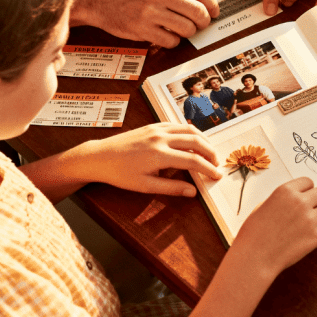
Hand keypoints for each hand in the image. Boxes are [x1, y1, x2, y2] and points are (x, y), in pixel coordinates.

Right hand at [71, 0, 219, 48]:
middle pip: (198, 12)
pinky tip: (166, 35)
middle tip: (200, 24)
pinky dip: (173, 41)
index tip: (214, 12)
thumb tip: (204, 3)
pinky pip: (171, 40)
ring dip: (189, 32)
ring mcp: (150, 11)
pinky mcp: (141, 29)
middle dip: (204, 21)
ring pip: (187, 28)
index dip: (213, 5)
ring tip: (181, 29)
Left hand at [80, 123, 221, 195]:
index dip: (208, 169)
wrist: (100, 157)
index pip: (193, 161)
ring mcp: (157, 129)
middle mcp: (161, 138)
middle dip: (211, 152)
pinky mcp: (154, 125)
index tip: (217, 176)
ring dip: (203, 140)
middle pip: (196, 141)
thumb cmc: (120, 174)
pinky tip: (193, 141)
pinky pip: (178, 125)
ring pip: (189, 130)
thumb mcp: (145, 186)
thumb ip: (171, 188)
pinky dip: (190, 132)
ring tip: (209, 152)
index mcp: (159, 155)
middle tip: (217, 163)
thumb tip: (193, 192)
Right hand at [235, 177, 316, 272]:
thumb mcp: (263, 207)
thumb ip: (282, 200)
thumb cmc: (254, 234)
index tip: (305, 198)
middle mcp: (299, 202)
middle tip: (313, 210)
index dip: (307, 191)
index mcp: (285, 191)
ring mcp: (309, 219)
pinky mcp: (315, 237)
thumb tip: (297, 197)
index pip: (308, 181)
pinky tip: (313, 235)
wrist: (253, 258)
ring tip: (312, 224)